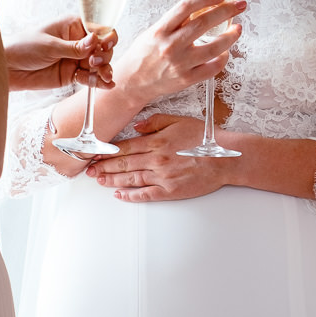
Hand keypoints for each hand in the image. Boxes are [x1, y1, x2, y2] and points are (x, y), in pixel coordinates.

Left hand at [5, 16, 117, 90]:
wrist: (8, 68)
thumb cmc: (23, 47)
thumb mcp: (49, 45)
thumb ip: (73, 47)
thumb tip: (95, 40)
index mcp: (73, 25)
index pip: (99, 29)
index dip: (106, 38)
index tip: (104, 46)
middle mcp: (78, 41)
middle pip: (102, 48)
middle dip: (104, 56)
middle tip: (93, 63)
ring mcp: (76, 59)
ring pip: (99, 64)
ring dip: (104, 70)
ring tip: (105, 77)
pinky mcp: (72, 74)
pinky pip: (89, 77)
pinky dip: (98, 82)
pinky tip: (106, 85)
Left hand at [86, 114, 229, 201]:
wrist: (226, 158)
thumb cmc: (205, 139)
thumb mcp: (179, 121)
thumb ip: (155, 122)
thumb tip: (136, 127)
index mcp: (157, 142)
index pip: (125, 148)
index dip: (108, 152)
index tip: (95, 154)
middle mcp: (156, 160)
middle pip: (124, 164)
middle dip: (104, 167)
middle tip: (89, 171)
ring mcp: (162, 177)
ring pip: (131, 179)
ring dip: (112, 180)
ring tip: (99, 181)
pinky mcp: (171, 191)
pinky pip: (146, 194)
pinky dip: (131, 195)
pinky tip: (120, 194)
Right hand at [112, 0, 245, 108]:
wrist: (132, 82)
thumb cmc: (143, 55)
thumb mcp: (153, 32)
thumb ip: (175, 22)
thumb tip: (200, 8)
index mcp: (160, 30)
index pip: (186, 7)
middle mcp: (170, 46)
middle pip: (203, 23)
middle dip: (226, 11)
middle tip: (239, 5)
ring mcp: (180, 64)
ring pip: (213, 47)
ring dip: (230, 36)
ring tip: (238, 29)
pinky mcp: (186, 79)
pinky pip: (211, 69)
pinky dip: (222, 59)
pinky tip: (226, 52)